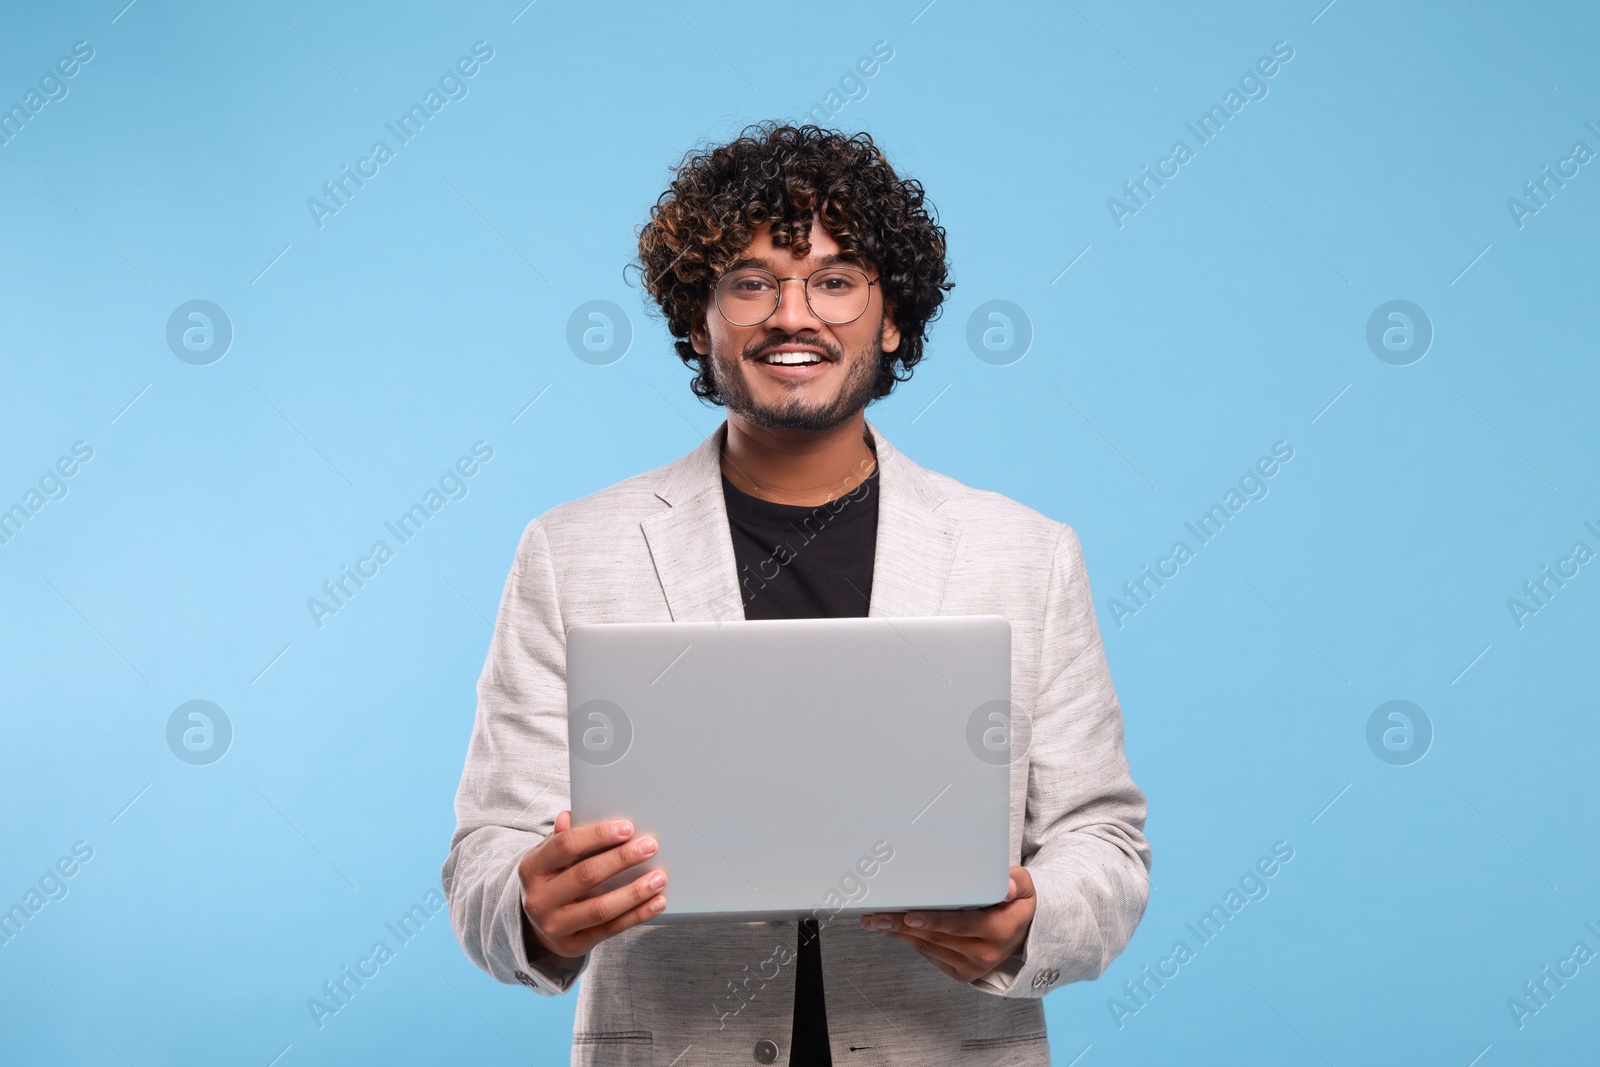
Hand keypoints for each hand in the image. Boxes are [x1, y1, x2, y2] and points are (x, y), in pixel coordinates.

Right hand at [518, 810, 666, 960]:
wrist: (537, 925)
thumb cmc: (553, 879)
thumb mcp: (550, 856)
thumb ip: (564, 836)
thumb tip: (572, 815)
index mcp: (532, 868)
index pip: (565, 845)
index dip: (598, 835)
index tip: (627, 827)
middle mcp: (539, 899)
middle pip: (585, 875)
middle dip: (621, 859)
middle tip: (650, 847)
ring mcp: (554, 926)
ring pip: (600, 908)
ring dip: (634, 892)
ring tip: (659, 878)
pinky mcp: (572, 945)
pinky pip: (610, 930)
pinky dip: (637, 915)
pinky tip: (657, 902)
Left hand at [858, 866, 1035, 982]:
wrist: (1023, 932)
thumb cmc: (1016, 903)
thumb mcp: (1024, 886)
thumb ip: (1015, 882)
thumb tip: (1007, 886)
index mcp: (1000, 930)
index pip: (961, 924)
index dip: (934, 920)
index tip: (910, 915)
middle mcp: (986, 953)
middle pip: (937, 938)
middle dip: (903, 925)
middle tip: (877, 917)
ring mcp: (973, 967)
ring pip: (929, 947)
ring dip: (900, 934)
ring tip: (876, 921)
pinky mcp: (963, 974)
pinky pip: (931, 955)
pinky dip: (911, 941)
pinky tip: (894, 930)